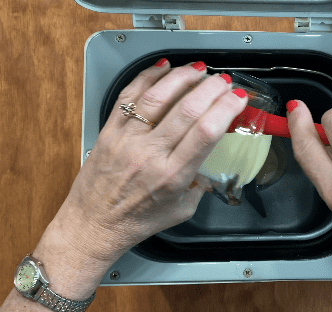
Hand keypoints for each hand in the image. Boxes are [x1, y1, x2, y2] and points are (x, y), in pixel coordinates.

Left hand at [58, 59, 247, 260]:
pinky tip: (164, 67)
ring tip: (200, 70)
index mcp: (172, 175)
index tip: (237, 99)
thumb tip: (213, 154)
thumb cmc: (137, 219)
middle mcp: (149, 154)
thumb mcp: (182, 209)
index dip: (226, 108)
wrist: (93, 225)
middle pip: (187, 109)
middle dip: (212, 88)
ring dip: (183, 76)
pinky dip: (148, 76)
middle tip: (224, 82)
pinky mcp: (110, 130)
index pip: (205, 132)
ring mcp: (127, 139)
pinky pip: (129, 94)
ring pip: (158, 95)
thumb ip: (201, 182)